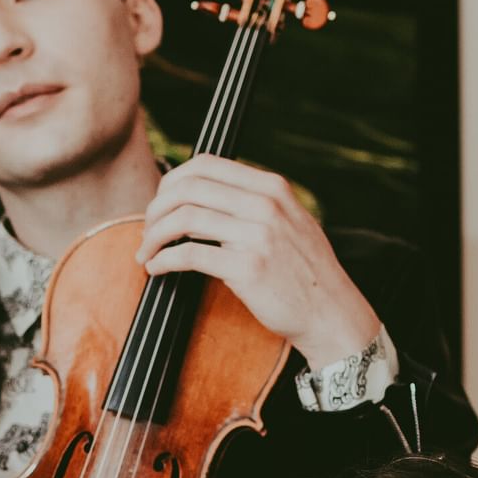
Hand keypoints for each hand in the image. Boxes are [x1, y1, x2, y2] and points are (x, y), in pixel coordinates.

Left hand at [136, 153, 382, 369]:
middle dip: (156, 208)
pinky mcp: (247, 268)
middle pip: (188, 188)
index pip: (206, 165)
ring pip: (184, 218)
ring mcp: (258, 235)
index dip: (171, 181)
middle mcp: (265, 205)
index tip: (161, 204)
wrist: (331, 312)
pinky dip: (163, 260)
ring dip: (153, 236)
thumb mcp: (289, 220)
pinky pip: (189, 254)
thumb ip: (254, 202)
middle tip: (148, 230)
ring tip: (146, 251)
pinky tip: (156, 268)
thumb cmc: (304, 271)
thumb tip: (202, 194)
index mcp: (272, 188)